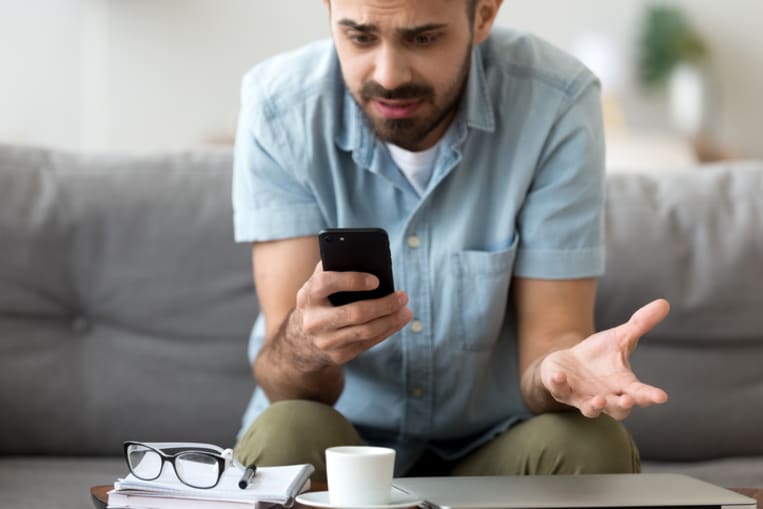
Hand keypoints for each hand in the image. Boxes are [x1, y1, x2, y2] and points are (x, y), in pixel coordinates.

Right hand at [288, 262, 412, 367]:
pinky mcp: (337, 356)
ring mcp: (325, 341)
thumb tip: (364, 254)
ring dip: (391, 320)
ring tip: (406, 309)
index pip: (326, 283)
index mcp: (307, 296)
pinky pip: (368, 343)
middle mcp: (313, 321)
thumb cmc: (319, 301)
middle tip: (403, 296)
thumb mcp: (317, 284)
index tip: (376, 280)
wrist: (301, 341)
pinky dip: (387, 331)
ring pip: (366, 331)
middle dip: (384, 305)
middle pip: (355, 313)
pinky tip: (398, 321)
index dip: (352, 280)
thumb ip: (333, 267)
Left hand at [539, 299, 670, 419]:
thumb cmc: (599, 355)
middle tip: (628, 400)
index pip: (640, 393)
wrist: (568, 364)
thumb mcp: (619, 337)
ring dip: (595, 406)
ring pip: (591, 409)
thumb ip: (640, 324)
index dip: (650, 395)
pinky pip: (560, 391)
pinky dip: (559, 385)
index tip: (661, 396)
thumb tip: (664, 303)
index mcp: (622, 384)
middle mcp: (606, 396)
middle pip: (618, 409)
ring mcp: (583, 397)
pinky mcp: (562, 391)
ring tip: (599, 401)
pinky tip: (560, 376)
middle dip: (623, 406)